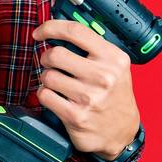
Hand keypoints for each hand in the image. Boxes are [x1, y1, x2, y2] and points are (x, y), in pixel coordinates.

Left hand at [32, 18, 139, 160]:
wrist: (122, 133)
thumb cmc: (114, 96)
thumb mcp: (114, 67)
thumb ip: (93, 48)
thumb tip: (59, 31)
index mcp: (113, 58)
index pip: (75, 31)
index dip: (51, 28)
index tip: (40, 32)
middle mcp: (104, 76)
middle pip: (55, 54)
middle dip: (47, 58)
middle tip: (51, 64)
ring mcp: (89, 97)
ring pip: (47, 76)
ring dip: (47, 79)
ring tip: (58, 84)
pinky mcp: (76, 116)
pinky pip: (44, 95)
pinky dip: (44, 94)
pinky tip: (55, 97)